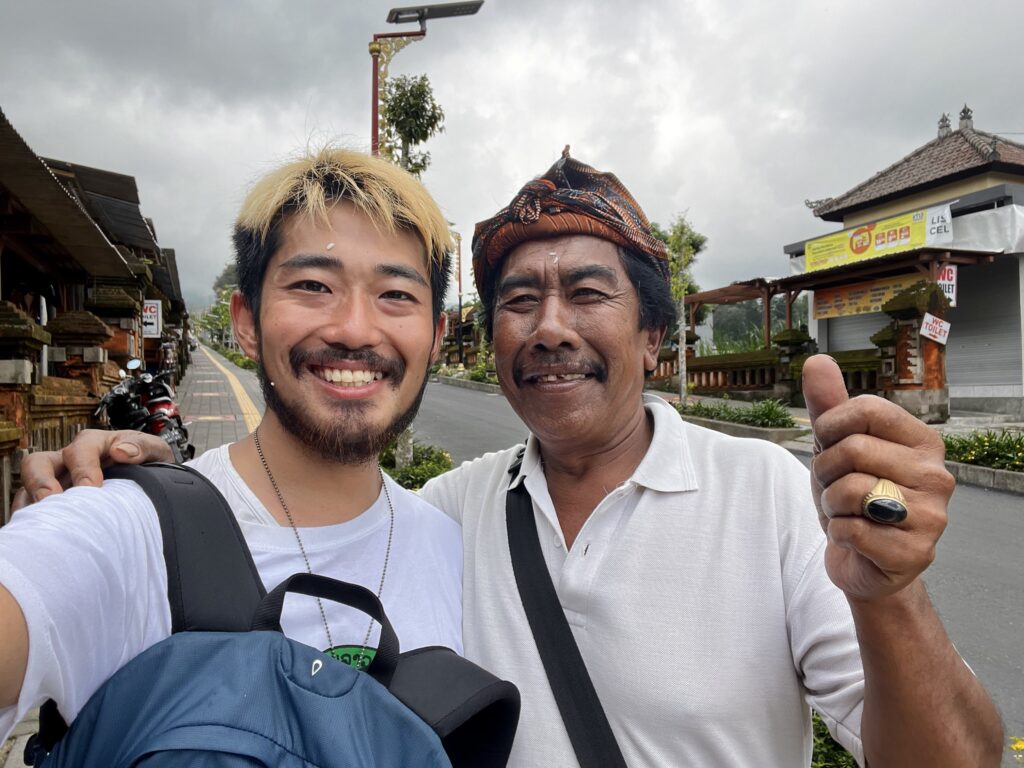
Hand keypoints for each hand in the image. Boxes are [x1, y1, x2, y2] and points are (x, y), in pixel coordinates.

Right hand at [13, 430, 175, 510]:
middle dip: (40, 482)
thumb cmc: (150, 465)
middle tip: (52, 502)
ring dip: (31, 503)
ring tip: (42, 522)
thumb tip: (122, 451)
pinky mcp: (53, 504)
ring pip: (28, 487)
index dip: (83, 467)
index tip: (92, 488)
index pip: (80, 450)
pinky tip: (43, 535)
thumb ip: (143, 447)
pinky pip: (30, 509)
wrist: (156, 486)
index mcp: (94, 444)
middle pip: (38, 463)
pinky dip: (32, 520)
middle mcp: (68, 461)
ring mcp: (57, 483)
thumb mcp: (156, 452)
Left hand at [802, 355, 953, 600]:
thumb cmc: (853, 498)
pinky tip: (853, 537)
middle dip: (825, 471)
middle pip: (853, 450)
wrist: (864, 561)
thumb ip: (829, 405)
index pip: (866, 408)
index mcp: (923, 442)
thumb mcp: (836, 448)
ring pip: (850, 491)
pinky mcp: (915, 553)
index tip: (828, 444)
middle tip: (834, 488)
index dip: (830, 426)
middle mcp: (937, 476)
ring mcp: (932, 517)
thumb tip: (817, 360)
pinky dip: (838, 534)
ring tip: (846, 512)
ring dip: (830, 504)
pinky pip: (851, 530)